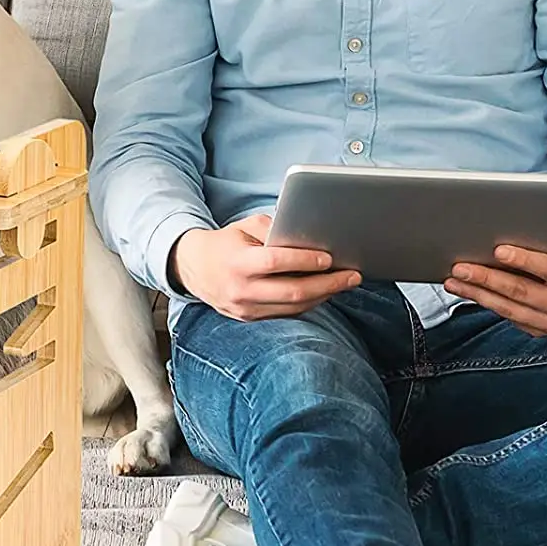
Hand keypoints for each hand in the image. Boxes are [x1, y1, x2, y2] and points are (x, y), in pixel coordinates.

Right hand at [172, 214, 360, 321]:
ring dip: (323, 296)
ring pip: (293, 307)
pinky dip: (308, 303)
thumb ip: (273, 229)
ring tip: (344, 283)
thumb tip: (307, 235)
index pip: (275, 263)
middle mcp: (241, 289)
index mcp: (237, 262)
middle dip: (327, 284)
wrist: (194, 269)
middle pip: (291, 292)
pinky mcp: (250, 319)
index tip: (329, 258)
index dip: (304, 261)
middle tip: (352, 275)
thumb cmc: (225, 243)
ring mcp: (245, 309)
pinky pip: (286, 314)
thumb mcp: (244, 227)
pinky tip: (324, 292)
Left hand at [444, 242, 546, 336]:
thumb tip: (503, 234)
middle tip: (460, 267)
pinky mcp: (540, 331)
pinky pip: (508, 316)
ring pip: (508, 308)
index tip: (497, 250)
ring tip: (454, 281)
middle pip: (520, 291)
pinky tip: (469, 291)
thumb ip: (546, 246)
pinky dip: (486, 302)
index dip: (522, 259)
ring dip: (477, 294)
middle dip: (486, 278)